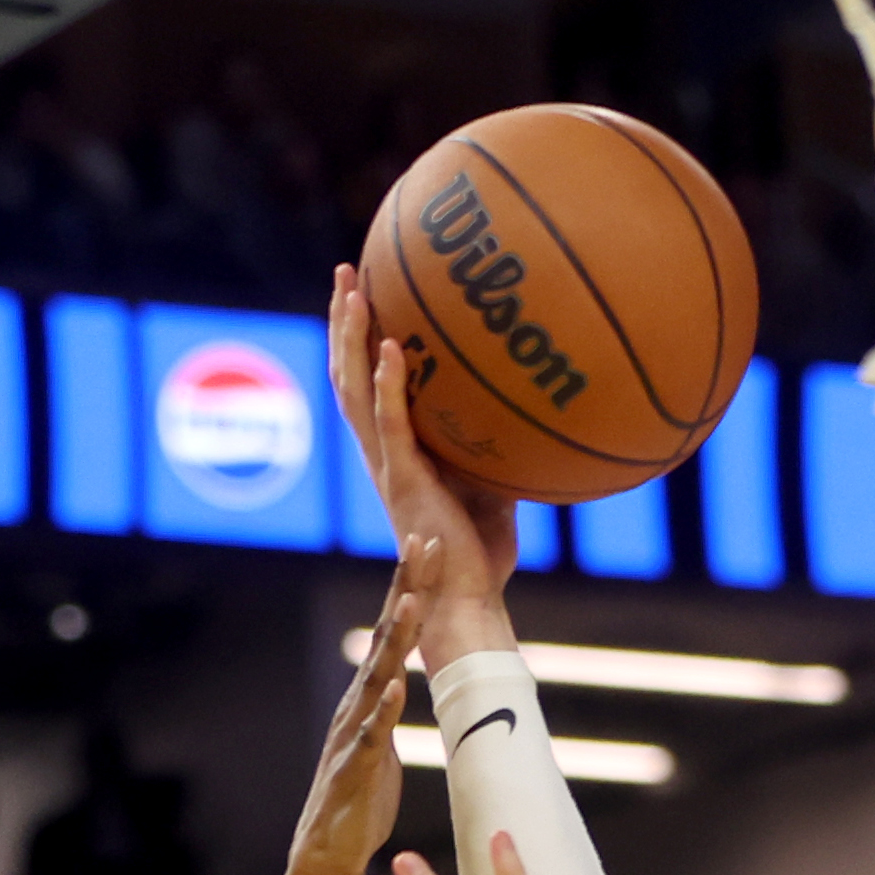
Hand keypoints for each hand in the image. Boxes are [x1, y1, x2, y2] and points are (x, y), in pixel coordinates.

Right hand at [284, 552, 429, 874]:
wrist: (326, 854)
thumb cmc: (359, 801)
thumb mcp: (382, 746)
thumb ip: (389, 710)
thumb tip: (401, 682)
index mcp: (370, 697)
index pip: (395, 632)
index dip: (412, 587)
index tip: (431, 543)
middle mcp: (358, 705)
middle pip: (387, 636)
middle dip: (407, 588)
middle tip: (424, 541)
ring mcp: (353, 734)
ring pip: (378, 676)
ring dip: (396, 637)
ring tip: (414, 598)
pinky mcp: (354, 770)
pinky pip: (370, 736)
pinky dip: (382, 711)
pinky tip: (395, 687)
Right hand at [330, 266, 517, 648]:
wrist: (468, 603)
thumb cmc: (481, 554)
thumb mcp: (492, 484)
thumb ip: (495, 445)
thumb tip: (531, 408)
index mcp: (395, 453)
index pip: (365, 385)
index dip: (358, 340)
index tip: (363, 292)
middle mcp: (381, 454)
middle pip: (347, 374)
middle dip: (343, 322)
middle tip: (344, 270)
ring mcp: (389, 467)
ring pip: (355, 390)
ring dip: (351, 338)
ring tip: (352, 289)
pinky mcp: (404, 483)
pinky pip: (391, 424)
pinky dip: (389, 384)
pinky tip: (392, 346)